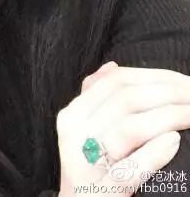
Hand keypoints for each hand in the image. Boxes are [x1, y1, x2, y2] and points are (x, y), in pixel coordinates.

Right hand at [56, 62, 189, 195]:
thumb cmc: (87, 168)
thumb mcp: (83, 129)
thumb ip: (95, 96)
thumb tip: (112, 66)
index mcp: (72, 115)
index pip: (114, 82)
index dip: (152, 75)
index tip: (182, 79)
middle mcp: (75, 136)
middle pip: (125, 100)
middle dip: (167, 93)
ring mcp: (88, 165)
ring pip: (129, 128)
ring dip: (168, 116)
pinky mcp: (104, 192)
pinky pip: (130, 169)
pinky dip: (154, 153)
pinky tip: (173, 141)